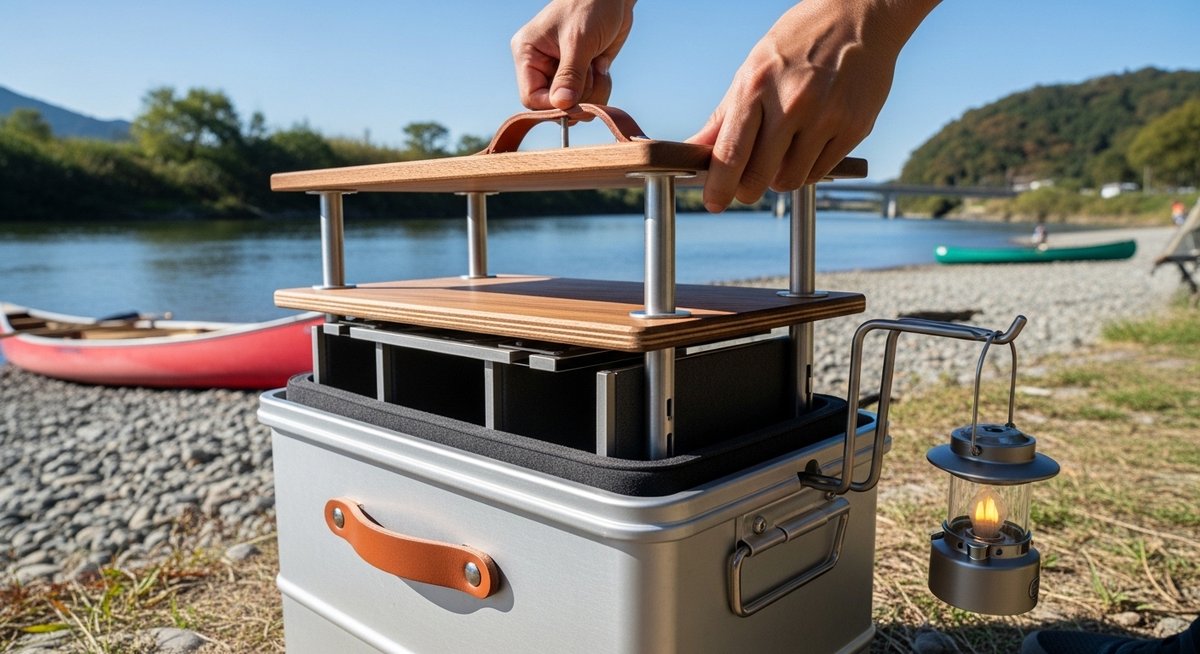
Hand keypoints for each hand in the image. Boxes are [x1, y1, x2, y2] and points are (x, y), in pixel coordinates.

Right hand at [511, 0, 635, 109]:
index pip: (531, 97)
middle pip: (554, 105)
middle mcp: (542, 67)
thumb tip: (562, 105)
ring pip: (575, 106)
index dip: (552, 106)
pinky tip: (602, 67)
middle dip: (577, 97)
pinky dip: (601, 88)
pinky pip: (591, 99)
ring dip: (593, 93)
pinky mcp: (583, 76)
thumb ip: (570, 75)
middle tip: (592, 75)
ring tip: (597, 67)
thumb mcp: (578, 40)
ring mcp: (563, 73)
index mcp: (528, 54)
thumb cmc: (590, 6)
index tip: (575, 103)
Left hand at [687, 0, 937, 212]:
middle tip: (746, 186)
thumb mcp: (753, 69)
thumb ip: (724, 116)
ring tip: (781, 156)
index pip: (732, 152)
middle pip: (760, 176)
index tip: (714, 203)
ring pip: (791, 179)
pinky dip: (807, 169)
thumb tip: (694, 150)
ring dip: (780, 179)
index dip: (719, 186)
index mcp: (757, 86)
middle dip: (747, 189)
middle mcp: (792, 103)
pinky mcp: (855, 128)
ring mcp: (827, 117)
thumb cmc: (798, 42)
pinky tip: (806, 146)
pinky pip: (820, 171)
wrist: (860, 16)